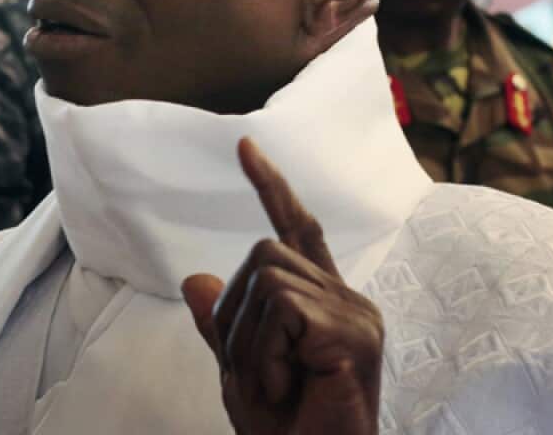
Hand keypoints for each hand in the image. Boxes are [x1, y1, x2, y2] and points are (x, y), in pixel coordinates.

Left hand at [182, 138, 383, 434]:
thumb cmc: (286, 430)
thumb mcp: (240, 373)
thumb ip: (224, 327)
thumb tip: (195, 280)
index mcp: (327, 303)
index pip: (299, 230)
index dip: (272, 187)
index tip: (244, 146)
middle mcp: (349, 300)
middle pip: (265, 254)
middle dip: (236, 314)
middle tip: (252, 373)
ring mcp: (357, 315)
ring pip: (267, 277)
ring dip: (247, 339)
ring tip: (272, 383)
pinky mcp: (353, 331)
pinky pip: (279, 308)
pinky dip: (261, 351)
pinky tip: (281, 384)